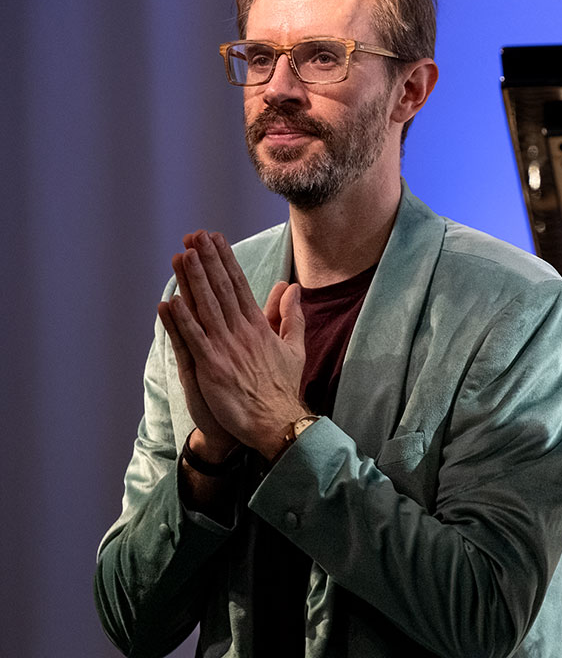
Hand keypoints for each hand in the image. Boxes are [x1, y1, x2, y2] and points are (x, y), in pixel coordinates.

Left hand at [160, 229, 308, 458]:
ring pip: (207, 308)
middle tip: (194, 235)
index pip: (240, 286)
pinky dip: (183, 320)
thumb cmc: (283, 388)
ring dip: (194, 280)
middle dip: (207, 261)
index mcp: (260, 327)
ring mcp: (227, 349)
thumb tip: (292, 288)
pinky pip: (196, 339)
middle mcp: (243, 333)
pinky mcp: (213, 368)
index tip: (215, 240)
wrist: (278, 422)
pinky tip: (172, 301)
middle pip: (222, 289)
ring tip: (182, 255)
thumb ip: (291, 316)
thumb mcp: (294, 347)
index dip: (226, 261)